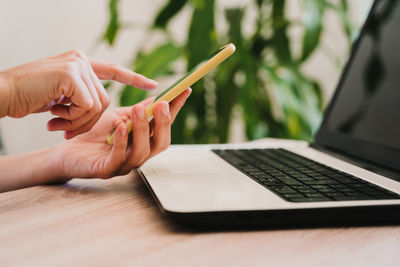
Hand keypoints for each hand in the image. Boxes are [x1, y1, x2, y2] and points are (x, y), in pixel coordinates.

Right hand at [0, 50, 157, 138]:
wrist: (3, 93)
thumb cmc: (29, 97)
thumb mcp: (61, 94)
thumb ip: (81, 93)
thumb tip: (100, 106)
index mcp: (80, 63)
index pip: (113, 69)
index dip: (133, 78)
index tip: (153, 85)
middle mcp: (81, 60)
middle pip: (105, 99)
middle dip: (88, 120)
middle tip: (66, 128)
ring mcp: (76, 65)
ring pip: (98, 105)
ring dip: (79, 121)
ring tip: (57, 121)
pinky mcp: (70, 75)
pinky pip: (87, 106)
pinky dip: (73, 118)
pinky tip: (54, 117)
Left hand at [50, 88, 190, 179]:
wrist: (67, 149)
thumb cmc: (94, 133)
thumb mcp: (119, 116)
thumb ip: (138, 111)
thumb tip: (159, 96)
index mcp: (144, 141)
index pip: (165, 125)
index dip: (176, 109)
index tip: (184, 91)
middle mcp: (138, 154)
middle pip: (161, 143)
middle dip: (164, 124)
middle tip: (162, 105)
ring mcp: (124, 164)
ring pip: (142, 152)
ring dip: (142, 130)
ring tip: (138, 110)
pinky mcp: (106, 170)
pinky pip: (118, 158)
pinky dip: (122, 142)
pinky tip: (121, 127)